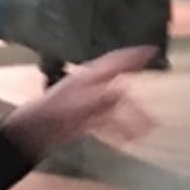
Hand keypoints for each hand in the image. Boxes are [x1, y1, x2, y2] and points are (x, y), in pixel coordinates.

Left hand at [4, 45, 156, 159]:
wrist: (33, 131)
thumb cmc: (53, 111)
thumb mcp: (78, 102)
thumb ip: (101, 96)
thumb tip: (123, 90)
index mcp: (90, 76)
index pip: (116, 61)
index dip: (134, 55)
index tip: (153, 50)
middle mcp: (92, 87)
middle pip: (121, 88)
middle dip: (139, 98)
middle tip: (156, 105)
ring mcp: (88, 104)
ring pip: (117, 107)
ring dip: (133, 117)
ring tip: (150, 127)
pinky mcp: (84, 121)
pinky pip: (109, 123)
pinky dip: (121, 129)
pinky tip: (129, 138)